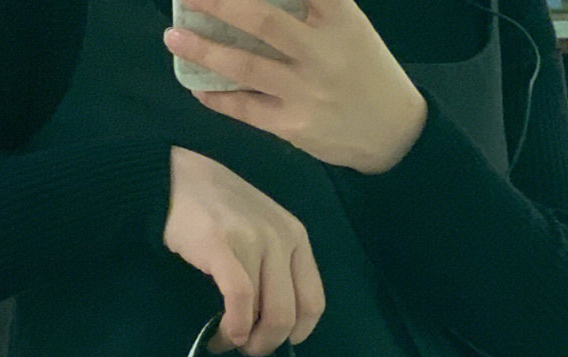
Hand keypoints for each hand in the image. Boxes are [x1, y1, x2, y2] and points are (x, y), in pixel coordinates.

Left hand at [162, 0, 428, 172]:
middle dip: (220, 3)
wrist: (392, 133)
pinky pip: (247, 110)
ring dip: (205, 50)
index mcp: (340, 19)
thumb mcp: (350, 29)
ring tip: (174, 36)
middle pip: (263, 21)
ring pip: (247, 68)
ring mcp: (305, 92)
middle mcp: (321, 53)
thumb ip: (313, 10)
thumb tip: (255, 4)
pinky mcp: (293, 126)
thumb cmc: (365, 71)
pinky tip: (197, 85)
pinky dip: (219, 98)